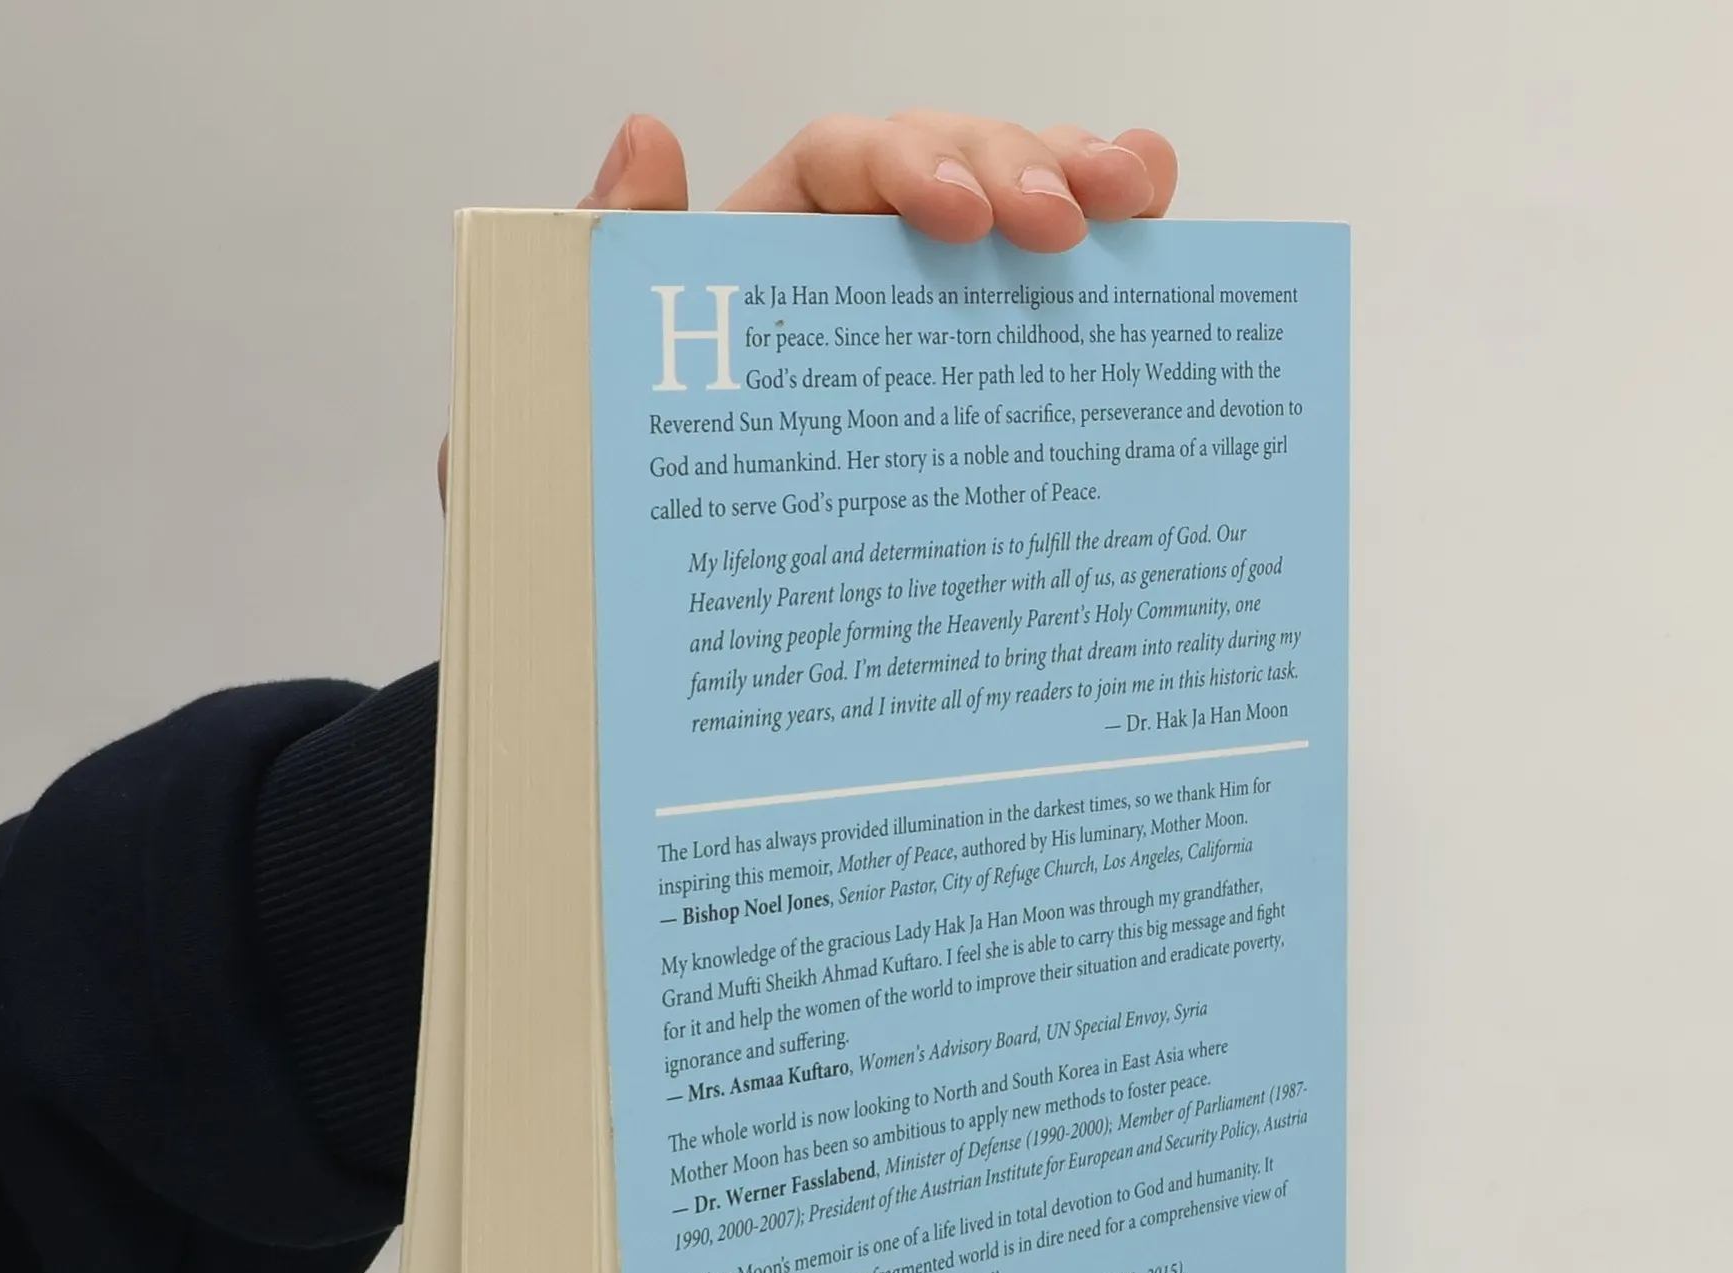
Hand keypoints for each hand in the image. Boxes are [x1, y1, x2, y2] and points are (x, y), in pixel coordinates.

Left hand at [439, 112, 1177, 500]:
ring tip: (1133, 204)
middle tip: (1064, 228)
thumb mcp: (580, 415)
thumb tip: (646, 139)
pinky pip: (1049, 312)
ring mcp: (924, 338)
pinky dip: (1110, 267)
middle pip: (947, 169)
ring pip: (1015, 216)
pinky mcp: (978, 403)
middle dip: (1015, 169)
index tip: (954, 220)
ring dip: (1082, 185)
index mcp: (755, 274)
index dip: (907, 162)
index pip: (839, 165)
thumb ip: (604, 282)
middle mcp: (846, 286)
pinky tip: (1152, 244)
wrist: (653, 673)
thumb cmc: (611, 543)